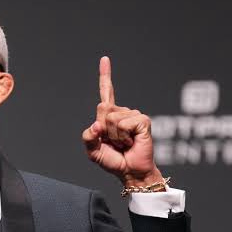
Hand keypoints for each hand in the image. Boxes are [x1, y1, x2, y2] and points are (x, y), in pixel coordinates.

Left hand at [82, 56, 162, 186]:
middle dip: (103, 130)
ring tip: (124, 144)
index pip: (106, 93)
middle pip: (102, 109)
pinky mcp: (143, 121)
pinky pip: (124, 124)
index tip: (105, 59)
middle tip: (114, 143)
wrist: (130, 172)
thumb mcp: (93, 151)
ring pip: (112, 119)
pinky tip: (131, 142)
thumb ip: (88, 137)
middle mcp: (122, 112)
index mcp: (110, 116)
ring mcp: (133, 115)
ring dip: (114, 136)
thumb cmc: (113, 161)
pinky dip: (124, 137)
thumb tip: (97, 124)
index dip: (105, 76)